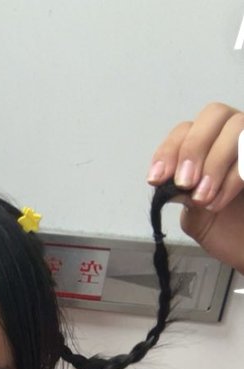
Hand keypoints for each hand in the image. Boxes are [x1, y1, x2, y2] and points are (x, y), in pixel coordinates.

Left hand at [148, 103, 243, 273]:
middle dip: (194, 148)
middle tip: (185, 183)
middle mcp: (233, 136)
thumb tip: (167, 180)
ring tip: (202, 198)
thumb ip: (181, 194)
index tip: (156, 179)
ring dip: (214, 162)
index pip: (185, 130)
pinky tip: (219, 201)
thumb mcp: (195, 215)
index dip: (168, 151)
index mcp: (209, 146)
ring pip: (236, 126)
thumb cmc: (227, 231)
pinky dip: (234, 175)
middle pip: (213, 114)